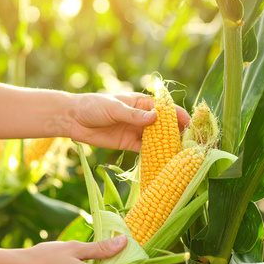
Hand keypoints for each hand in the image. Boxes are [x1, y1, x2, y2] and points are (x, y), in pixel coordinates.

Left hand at [69, 92, 190, 151]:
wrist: (73, 119)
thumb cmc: (93, 106)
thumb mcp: (114, 108)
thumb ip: (133, 115)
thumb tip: (155, 118)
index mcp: (141, 102)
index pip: (164, 109)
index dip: (178, 116)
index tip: (190, 124)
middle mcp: (142, 117)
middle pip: (164, 125)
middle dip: (177, 133)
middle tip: (190, 143)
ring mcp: (135, 131)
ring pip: (157, 138)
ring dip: (167, 145)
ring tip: (181, 154)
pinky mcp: (128, 143)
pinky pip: (144, 149)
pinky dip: (154, 154)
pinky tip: (163, 160)